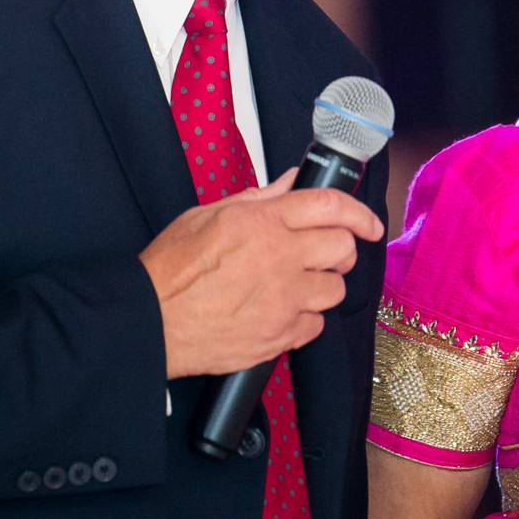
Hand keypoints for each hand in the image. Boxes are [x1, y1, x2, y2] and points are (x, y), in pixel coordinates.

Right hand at [140, 168, 384, 378]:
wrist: (149, 322)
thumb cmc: (169, 271)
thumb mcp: (207, 215)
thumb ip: (257, 199)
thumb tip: (290, 183)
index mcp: (261, 223)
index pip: (329, 206)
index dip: (359, 212)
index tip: (369, 222)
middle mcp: (278, 258)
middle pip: (343, 248)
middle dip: (340, 249)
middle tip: (325, 253)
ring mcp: (282, 299)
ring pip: (335, 289)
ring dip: (323, 285)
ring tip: (297, 285)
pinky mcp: (279, 335)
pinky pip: (316, 325)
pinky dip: (305, 319)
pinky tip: (282, 311)